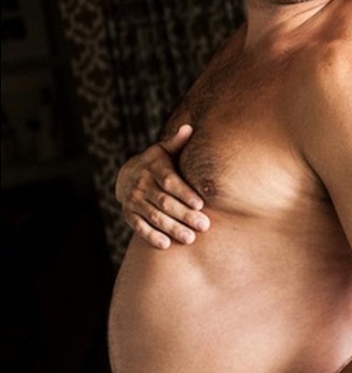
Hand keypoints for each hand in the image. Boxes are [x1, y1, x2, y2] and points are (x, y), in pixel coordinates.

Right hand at [115, 124, 209, 248]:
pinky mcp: (129, 214)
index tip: (200, 204)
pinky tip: (165, 244)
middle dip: (184, 214)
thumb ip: (177, 143)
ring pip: (154, 216)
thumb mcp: (164, 151)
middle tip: (204, 225)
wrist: (127, 175)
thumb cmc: (157, 163)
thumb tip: (189, 128)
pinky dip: (151, 236)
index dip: (184, 193)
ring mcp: (134, 200)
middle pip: (164, 202)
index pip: (169, 181)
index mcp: (153, 167)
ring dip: (172, 228)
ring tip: (190, 238)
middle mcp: (142, 184)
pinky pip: (139, 227)